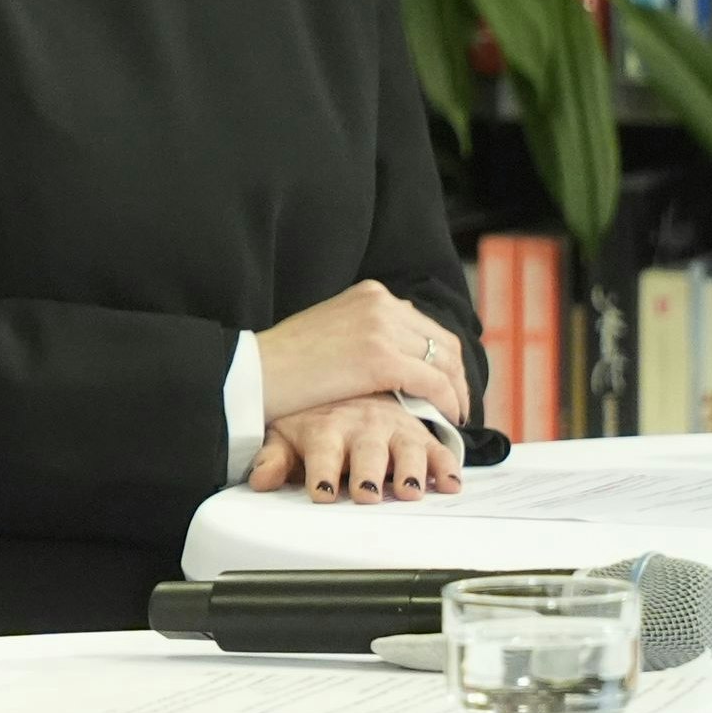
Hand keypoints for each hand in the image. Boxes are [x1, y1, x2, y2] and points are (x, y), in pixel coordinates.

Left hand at [250, 395, 462, 503]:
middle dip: (367, 474)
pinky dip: (446, 465)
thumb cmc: (313, 416)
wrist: (344, 375)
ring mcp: (394, 426)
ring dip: (411, 469)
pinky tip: (450, 484)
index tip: (322, 493)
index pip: (323, 448)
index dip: (322, 471)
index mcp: (327, 426)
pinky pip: (437, 447)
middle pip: (367, 450)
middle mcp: (362, 424)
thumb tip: (260, 480)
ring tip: (409, 491)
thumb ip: (274, 457)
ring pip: (407, 446)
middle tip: (367, 495)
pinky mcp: (418, 431)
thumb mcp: (285, 432)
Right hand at [257, 279, 469, 423]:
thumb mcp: (331, 329)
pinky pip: (434, 383)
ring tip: (453, 415)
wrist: (254, 373)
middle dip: (456, 376)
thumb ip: (366, 330)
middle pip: (443, 342)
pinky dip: (447, 402)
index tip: (447, 383)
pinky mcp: (382, 359)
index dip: (444, 358)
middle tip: (457, 404)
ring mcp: (383, 329)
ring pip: (444, 363)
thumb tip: (398, 350)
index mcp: (370, 294)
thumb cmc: (285, 362)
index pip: (425, 326)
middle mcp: (381, 304)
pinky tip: (446, 418)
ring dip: (456, 392)